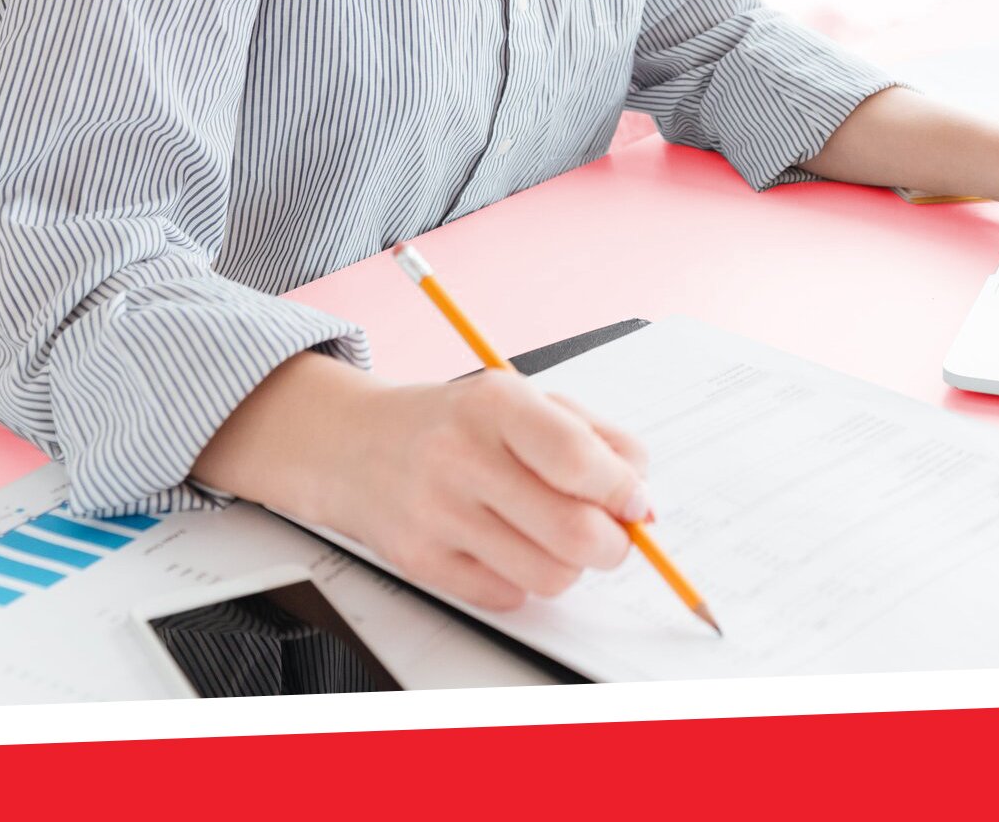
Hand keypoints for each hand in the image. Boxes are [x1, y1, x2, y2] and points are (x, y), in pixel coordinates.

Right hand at [199, 354, 653, 611]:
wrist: (354, 445)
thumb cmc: (456, 423)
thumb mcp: (525, 401)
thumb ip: (596, 439)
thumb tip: (643, 500)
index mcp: (496, 404)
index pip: (578, 460)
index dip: (622, 491)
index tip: (634, 502)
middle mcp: (460, 457)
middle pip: (572, 532)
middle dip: (612, 544)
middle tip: (610, 534)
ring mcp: (436, 514)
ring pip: (548, 576)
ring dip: (570, 566)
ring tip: (553, 537)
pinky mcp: (420, 561)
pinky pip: (508, 597)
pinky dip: (524, 581)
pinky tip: (506, 546)